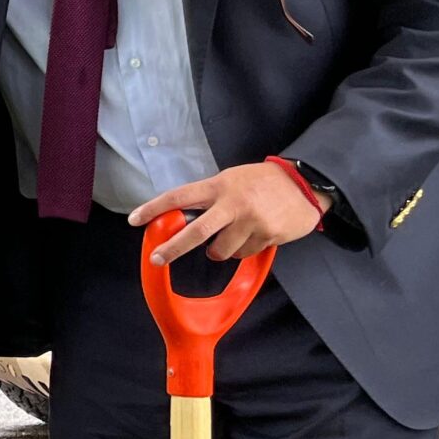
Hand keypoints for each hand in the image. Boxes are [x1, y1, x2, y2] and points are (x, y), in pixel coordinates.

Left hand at [131, 161, 323, 263]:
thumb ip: (208, 197)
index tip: (134, 219)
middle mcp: (233, 203)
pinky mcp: (268, 235)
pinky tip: (256, 234)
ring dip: (219, 251)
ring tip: (231, 236)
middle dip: (173, 248)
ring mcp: (251, 221)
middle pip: (196, 232)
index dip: (154, 209)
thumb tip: (179, 218)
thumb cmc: (261, 182)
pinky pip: (245, 253)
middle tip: (157, 258)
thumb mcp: (231, 179)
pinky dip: (244, 249)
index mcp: (219, 185)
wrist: (305, 184)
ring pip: (221, 250)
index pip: (178, 197)